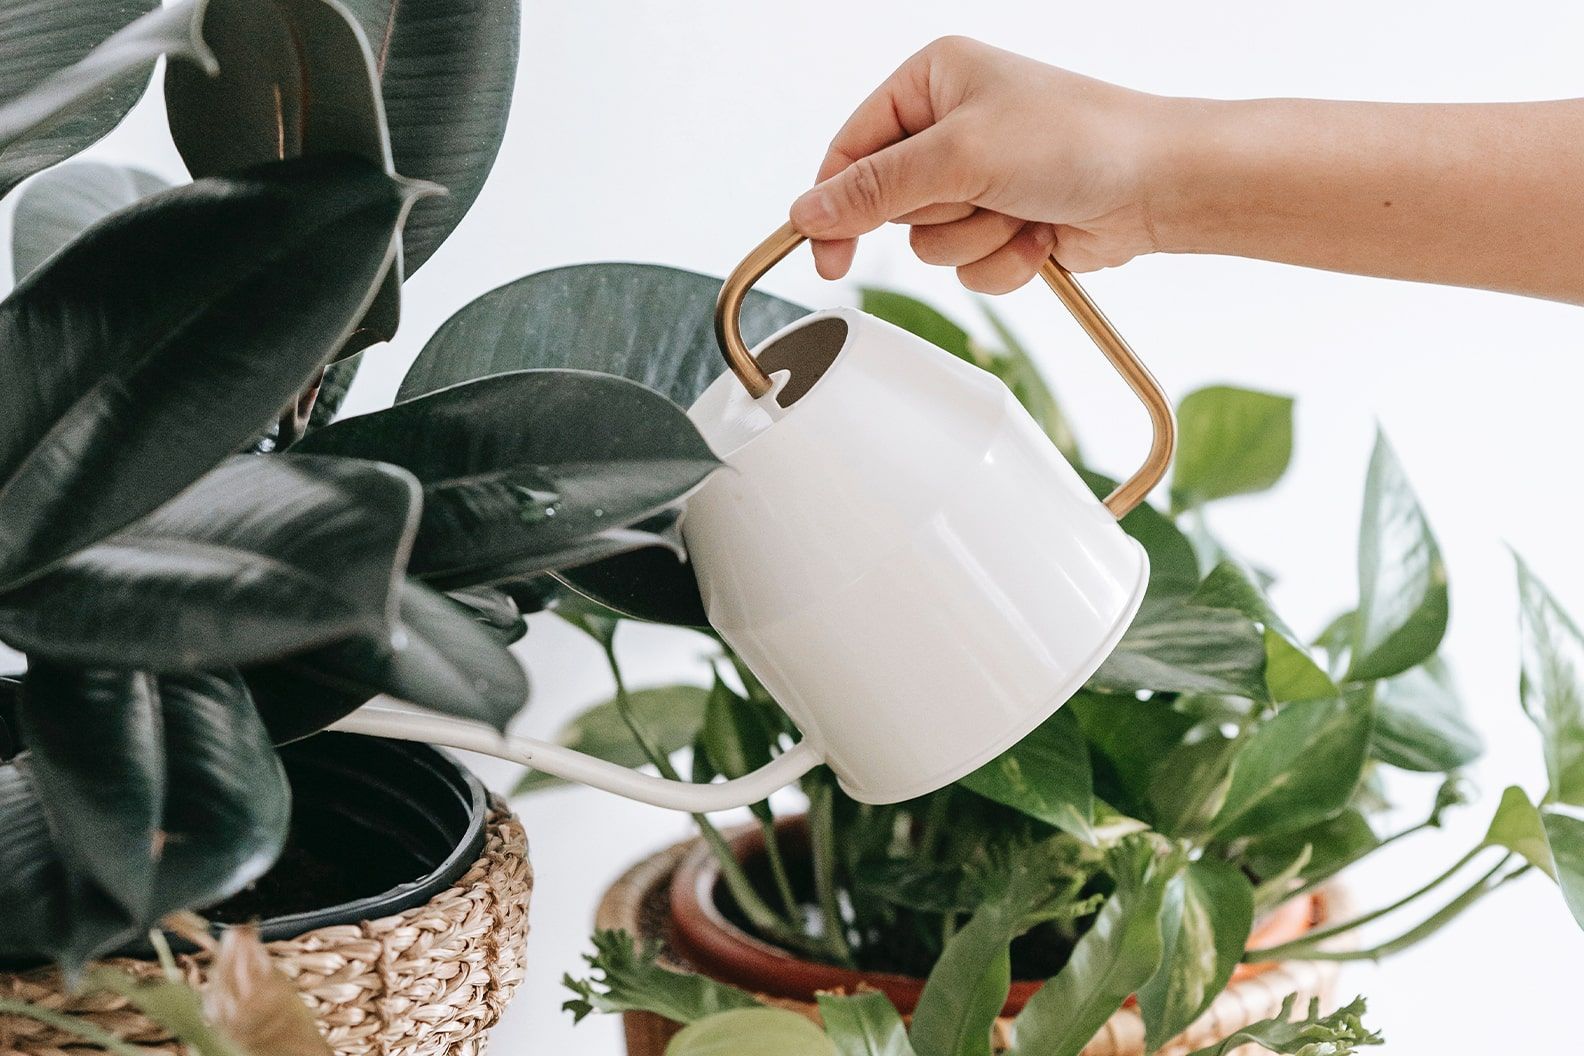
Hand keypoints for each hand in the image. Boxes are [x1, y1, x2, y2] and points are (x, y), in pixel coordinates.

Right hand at [789, 37, 1175, 291]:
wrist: (1157, 184)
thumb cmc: (1076, 140)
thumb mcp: (958, 155)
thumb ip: (874, 190)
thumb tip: (806, 212)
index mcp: (930, 81)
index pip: (850, 150)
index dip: (834, 204)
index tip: (826, 253)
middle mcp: (949, 126)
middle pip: (890, 206)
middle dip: (941, 215)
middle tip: (982, 194)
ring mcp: (978, 178)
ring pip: (930, 246)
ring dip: (978, 240)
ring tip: (1022, 208)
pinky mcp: (1002, 221)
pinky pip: (968, 267)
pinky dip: (1003, 260)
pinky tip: (1041, 232)